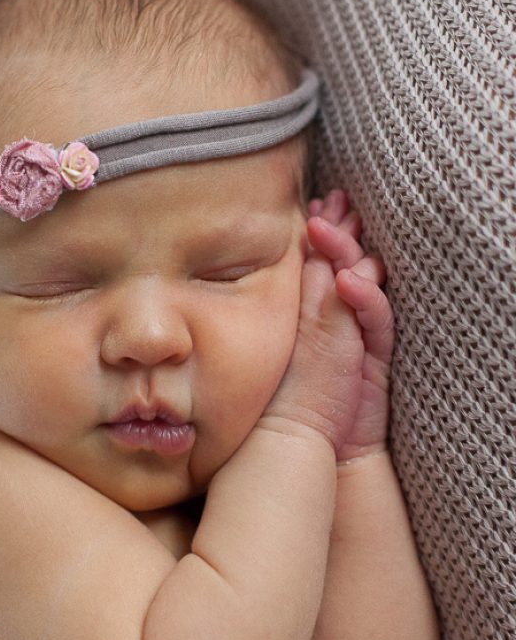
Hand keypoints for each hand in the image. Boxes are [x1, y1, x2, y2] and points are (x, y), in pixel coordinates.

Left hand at [306, 191, 393, 461]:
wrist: (308, 441)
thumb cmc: (287, 392)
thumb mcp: (282, 340)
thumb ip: (286, 305)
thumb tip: (264, 265)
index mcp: (319, 308)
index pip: (326, 260)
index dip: (324, 232)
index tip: (314, 205)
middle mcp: (344, 315)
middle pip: (352, 262)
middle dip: (344, 229)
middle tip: (336, 198)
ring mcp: (361, 334)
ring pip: (366, 281)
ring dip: (350, 252)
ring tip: (332, 226)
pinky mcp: (375, 357)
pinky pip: (375, 320)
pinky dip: (362, 298)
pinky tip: (347, 279)